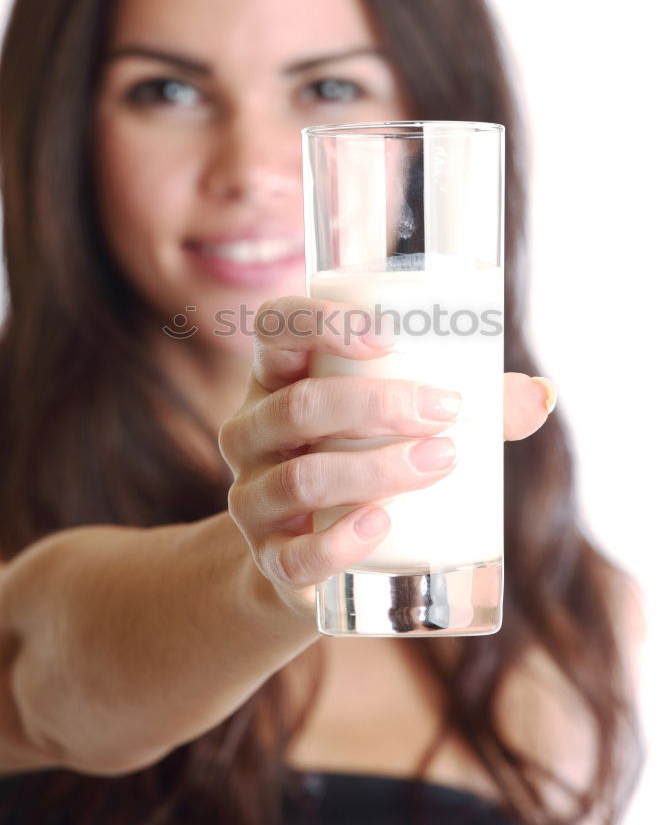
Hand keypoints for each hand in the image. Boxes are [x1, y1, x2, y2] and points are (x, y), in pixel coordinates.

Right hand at [218, 297, 555, 607]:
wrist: (304, 561)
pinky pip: (294, 554)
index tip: (389, 338)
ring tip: (441, 461)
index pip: (275, 328)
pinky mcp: (270, 561)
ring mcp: (253, 500)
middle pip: (296, 406)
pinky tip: (381, 526)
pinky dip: (339, 541)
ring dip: (375, 469)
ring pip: (299, 477)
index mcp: (276, 381)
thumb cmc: (356, 467)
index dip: (320, 322)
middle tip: (447, 410)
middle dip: (375, 404)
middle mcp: (250, 434)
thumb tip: (543, 394)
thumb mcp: (391, 426)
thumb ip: (465, 407)